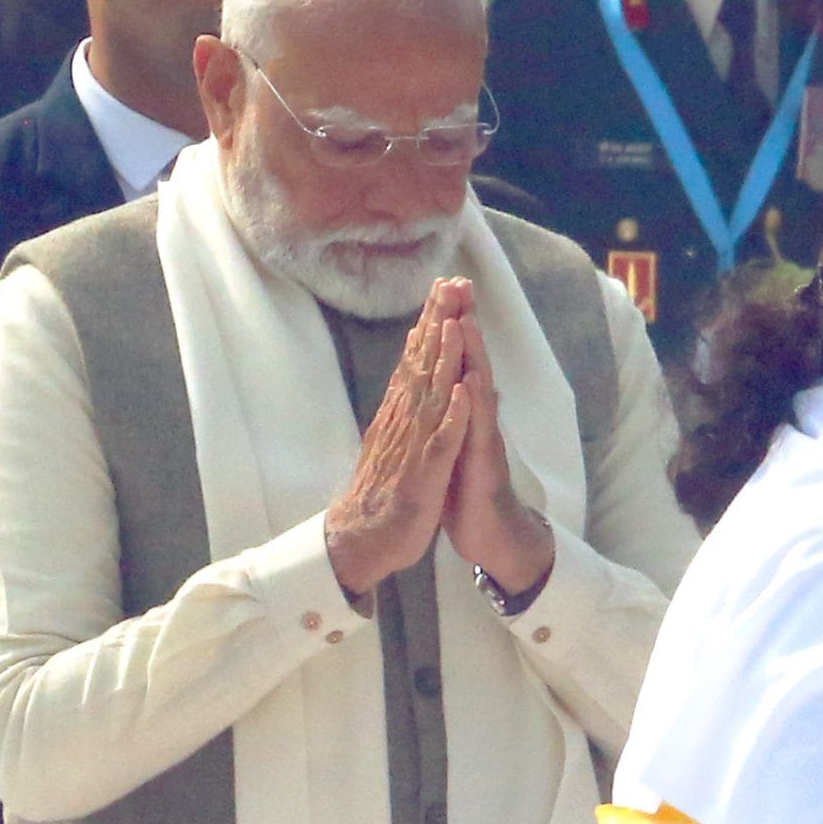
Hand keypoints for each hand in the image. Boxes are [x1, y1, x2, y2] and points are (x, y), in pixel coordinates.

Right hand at [324, 280, 471, 598]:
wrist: (362, 541)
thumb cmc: (383, 491)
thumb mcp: (395, 440)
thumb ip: (402, 406)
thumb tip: (408, 373)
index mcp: (400, 412)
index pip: (417, 358)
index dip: (432, 322)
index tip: (444, 286)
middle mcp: (402, 421)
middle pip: (421, 363)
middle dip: (437, 322)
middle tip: (450, 283)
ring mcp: (411, 446)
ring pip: (428, 393)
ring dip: (442, 357)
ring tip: (454, 321)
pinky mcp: (421, 474)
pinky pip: (438, 442)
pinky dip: (450, 416)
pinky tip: (460, 391)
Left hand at [442, 301, 554, 596]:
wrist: (491, 534)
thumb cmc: (468, 489)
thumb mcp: (451, 442)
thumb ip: (448, 411)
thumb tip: (447, 380)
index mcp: (460, 411)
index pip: (454, 359)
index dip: (447, 324)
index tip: (440, 288)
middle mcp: (475, 417)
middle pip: (469, 360)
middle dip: (462, 321)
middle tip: (457, 282)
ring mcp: (483, 437)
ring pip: (477, 387)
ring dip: (472, 353)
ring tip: (463, 318)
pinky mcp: (485, 462)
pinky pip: (479, 429)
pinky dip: (475, 403)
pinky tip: (472, 381)